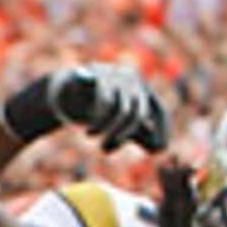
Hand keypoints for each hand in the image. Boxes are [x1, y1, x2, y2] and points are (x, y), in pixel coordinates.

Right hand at [1, 63, 167, 152]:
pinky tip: (90, 132)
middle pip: (137, 114)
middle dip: (122, 136)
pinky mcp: (98, 74)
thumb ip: (140, 133)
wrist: (64, 93)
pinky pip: (105, 103)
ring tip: (94, 139)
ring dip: (108, 131)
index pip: (159, 111)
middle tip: (107, 149)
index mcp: (142, 88)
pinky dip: (98, 122)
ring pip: (121, 110)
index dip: (161, 132)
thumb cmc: (96, 109)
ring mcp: (115, 74)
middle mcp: (132, 78)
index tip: (157, 152)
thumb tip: (161, 149)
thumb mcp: (120, 123)